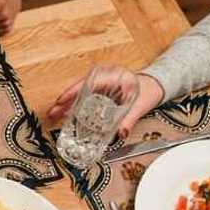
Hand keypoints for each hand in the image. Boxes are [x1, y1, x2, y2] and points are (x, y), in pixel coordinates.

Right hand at [48, 71, 162, 140]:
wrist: (156, 85)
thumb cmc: (149, 90)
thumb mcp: (140, 105)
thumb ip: (130, 120)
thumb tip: (121, 133)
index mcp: (114, 76)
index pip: (89, 82)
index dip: (73, 92)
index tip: (62, 101)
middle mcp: (105, 76)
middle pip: (79, 87)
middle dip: (65, 100)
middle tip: (53, 112)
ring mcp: (102, 81)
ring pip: (80, 91)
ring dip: (68, 103)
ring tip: (55, 115)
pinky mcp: (101, 88)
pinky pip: (84, 94)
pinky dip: (75, 103)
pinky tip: (68, 113)